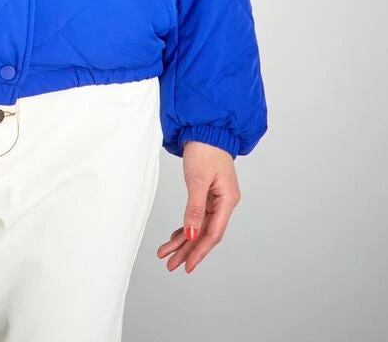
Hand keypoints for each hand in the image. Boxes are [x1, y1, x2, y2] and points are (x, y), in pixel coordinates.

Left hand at [156, 140, 240, 272]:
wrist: (205, 127)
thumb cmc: (205, 149)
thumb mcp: (198, 180)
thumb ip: (195, 209)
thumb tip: (192, 235)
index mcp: (227, 200)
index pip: (213, 233)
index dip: (199, 251)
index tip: (187, 266)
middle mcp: (224, 202)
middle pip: (205, 233)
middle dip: (188, 250)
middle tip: (171, 264)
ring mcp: (216, 198)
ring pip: (199, 226)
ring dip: (183, 240)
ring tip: (166, 254)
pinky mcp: (208, 192)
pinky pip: (196, 215)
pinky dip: (185, 226)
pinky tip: (176, 236)